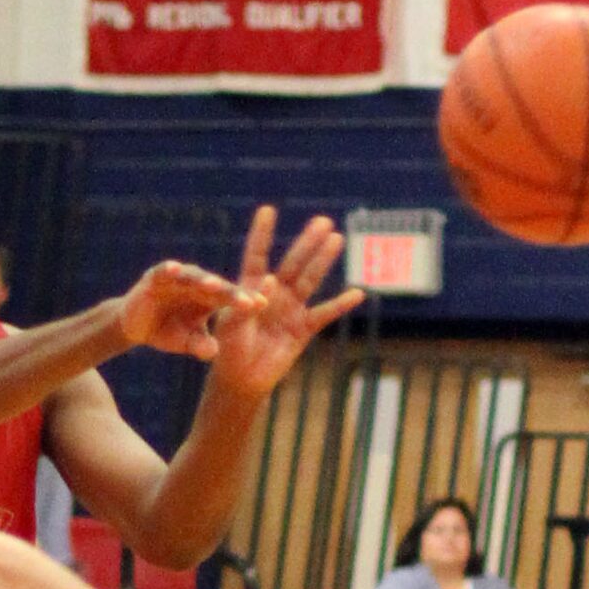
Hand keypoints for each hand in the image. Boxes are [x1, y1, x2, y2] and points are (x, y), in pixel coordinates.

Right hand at [117, 261, 253, 361]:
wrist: (136, 326)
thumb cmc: (167, 332)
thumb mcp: (185, 342)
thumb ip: (200, 345)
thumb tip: (213, 353)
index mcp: (211, 299)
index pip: (232, 299)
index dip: (246, 301)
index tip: (261, 306)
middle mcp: (198, 284)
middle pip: (218, 287)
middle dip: (231, 293)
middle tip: (246, 300)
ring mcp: (177, 278)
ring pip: (194, 277)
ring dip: (203, 280)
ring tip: (214, 285)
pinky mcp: (156, 277)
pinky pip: (163, 271)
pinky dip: (168, 270)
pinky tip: (174, 269)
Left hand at [206, 207, 366, 399]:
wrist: (242, 378)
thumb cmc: (230, 349)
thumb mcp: (230, 326)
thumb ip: (247, 304)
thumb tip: (271, 280)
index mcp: (252, 288)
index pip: (257, 255)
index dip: (262, 234)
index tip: (267, 210)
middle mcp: (275, 293)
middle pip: (293, 262)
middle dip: (307, 242)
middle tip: (322, 221)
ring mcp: (291, 309)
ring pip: (310, 280)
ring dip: (323, 260)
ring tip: (336, 238)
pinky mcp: (303, 328)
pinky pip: (325, 314)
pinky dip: (340, 305)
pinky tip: (358, 293)